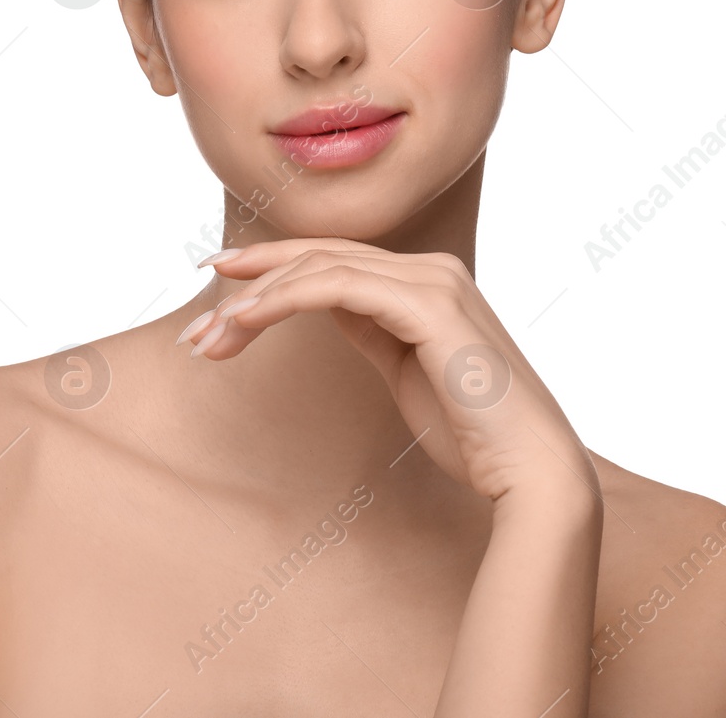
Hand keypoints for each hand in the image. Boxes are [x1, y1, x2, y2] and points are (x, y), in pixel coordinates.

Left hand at [181, 238, 599, 507]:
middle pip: (318, 256)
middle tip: (196, 326)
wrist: (529, 470)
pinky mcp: (429, 305)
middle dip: (248, 283)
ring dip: (254, 300)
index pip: (333, 260)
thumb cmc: (472, 433)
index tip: (218, 287)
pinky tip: (246, 320)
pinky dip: (283, 299)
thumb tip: (325, 305)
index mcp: (427, 282)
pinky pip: (337, 287)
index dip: (269, 268)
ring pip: (320, 267)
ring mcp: (432, 282)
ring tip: (210, 339)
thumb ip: (372, 330)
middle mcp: (431, 270)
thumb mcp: (405, 370)